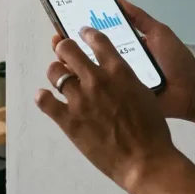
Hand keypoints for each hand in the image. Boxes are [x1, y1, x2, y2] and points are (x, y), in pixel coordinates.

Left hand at [36, 27, 176, 192]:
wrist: (145, 160)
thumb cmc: (152, 129)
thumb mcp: (143, 94)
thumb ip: (124, 79)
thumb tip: (111, 74)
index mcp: (118, 71)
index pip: (98, 41)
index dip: (87, 34)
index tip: (82, 33)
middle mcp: (96, 80)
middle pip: (68, 50)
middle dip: (64, 48)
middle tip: (64, 51)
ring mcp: (80, 100)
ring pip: (55, 73)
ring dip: (55, 72)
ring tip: (57, 77)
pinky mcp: (68, 120)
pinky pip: (45, 101)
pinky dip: (42, 97)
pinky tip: (43, 96)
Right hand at [49, 0, 194, 121]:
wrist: (191, 92)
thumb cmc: (177, 62)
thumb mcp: (159, 33)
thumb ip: (140, 18)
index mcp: (126, 49)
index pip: (99, 39)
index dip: (82, 32)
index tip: (65, 23)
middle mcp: (118, 66)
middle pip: (89, 57)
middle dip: (71, 49)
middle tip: (57, 40)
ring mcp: (118, 85)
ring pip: (91, 77)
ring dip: (73, 69)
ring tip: (58, 59)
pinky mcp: (121, 101)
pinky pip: (101, 96)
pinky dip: (86, 91)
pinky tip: (71, 83)